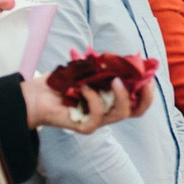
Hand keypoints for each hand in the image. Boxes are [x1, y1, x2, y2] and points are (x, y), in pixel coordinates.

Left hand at [21, 75, 150, 132]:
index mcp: (110, 98)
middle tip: (142, 82)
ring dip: (120, 95)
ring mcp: (97, 121)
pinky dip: (93, 98)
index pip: (137, 101)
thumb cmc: (59, 82)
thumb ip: (103, 64)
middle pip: (136, 111)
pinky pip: (97, 115)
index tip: (149, 75)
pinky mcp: (85, 127)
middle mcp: (107, 111)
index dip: (147, 91)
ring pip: (120, 114)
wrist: (34, 96)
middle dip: (144, 97)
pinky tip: (82, 88)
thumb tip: (124, 56)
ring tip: (115, 80)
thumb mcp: (85, 68)